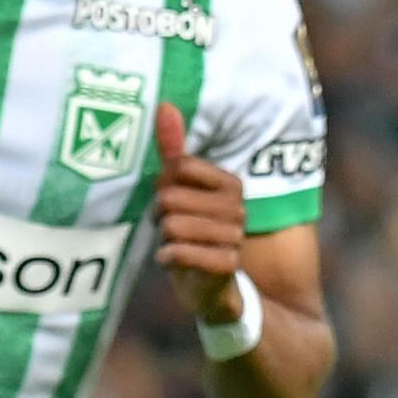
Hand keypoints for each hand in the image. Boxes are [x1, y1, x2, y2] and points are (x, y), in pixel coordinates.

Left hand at [148, 103, 250, 322]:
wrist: (215, 292)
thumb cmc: (192, 234)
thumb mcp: (181, 192)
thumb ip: (174, 151)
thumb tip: (164, 105)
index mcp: (230, 184)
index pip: (179, 166)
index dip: (162, 185)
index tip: (168, 199)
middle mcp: (237, 207)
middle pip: (170, 196)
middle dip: (159, 215)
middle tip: (168, 228)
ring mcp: (234, 236)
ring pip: (172, 225)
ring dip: (164, 239)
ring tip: (174, 246)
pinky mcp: (226, 265)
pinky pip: (180, 252)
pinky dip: (168, 259)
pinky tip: (174, 263)